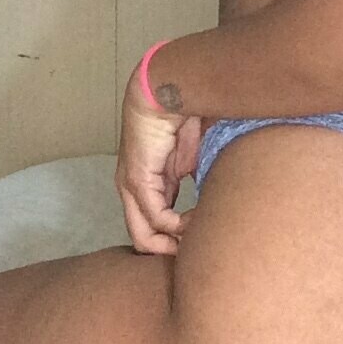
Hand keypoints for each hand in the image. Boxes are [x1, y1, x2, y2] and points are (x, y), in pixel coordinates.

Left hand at [114, 61, 201, 255]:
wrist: (169, 90)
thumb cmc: (184, 117)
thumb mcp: (193, 159)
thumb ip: (195, 183)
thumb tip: (212, 204)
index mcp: (147, 184)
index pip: (153, 227)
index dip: (175, 240)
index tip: (200, 241)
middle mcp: (132, 191)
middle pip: (144, 240)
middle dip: (172, 251)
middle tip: (197, 253)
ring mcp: (130, 187)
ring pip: (144, 237)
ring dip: (174, 244)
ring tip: (198, 239)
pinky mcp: (137, 180)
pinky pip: (156, 217)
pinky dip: (178, 226)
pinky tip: (196, 220)